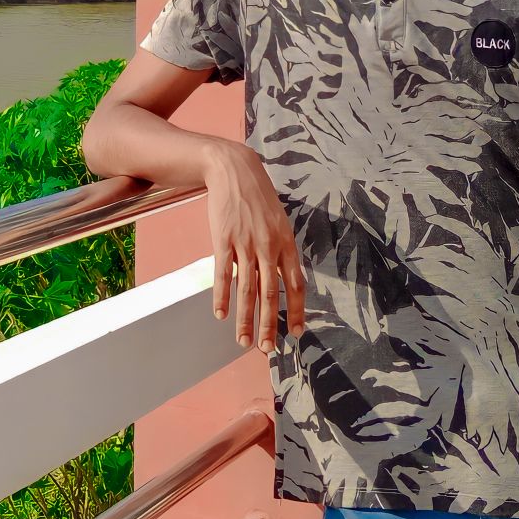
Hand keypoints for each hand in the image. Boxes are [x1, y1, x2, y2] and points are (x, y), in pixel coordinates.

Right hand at [201, 139, 304, 351]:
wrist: (233, 169)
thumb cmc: (257, 196)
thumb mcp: (278, 220)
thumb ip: (279, 248)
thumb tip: (280, 276)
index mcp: (285, 243)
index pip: (295, 284)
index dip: (297, 310)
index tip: (297, 332)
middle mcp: (268, 247)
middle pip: (271, 294)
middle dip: (270, 325)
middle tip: (267, 349)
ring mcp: (245, 244)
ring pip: (247, 290)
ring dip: (246, 319)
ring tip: (244, 341)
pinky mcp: (223, 240)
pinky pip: (223, 275)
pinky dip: (222, 296)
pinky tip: (220, 314)